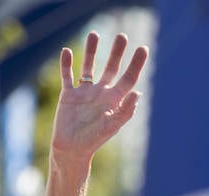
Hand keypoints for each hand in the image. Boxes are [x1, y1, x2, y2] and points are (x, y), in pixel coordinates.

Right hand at [50, 32, 147, 165]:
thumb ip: (126, 110)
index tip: (143, 48)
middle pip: (111, 68)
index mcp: (114, 100)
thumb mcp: (112, 125)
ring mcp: (85, 93)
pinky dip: (66, 64)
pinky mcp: (69, 95)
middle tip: (122, 36)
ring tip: (93, 34)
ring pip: (89, 67)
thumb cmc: (93, 140)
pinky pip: (67, 76)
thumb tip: (138, 92)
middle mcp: (101, 94)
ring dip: (91, 51)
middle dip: (117, 52)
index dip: (136, 64)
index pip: (128, 78)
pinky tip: (66, 51)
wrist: (71, 149)